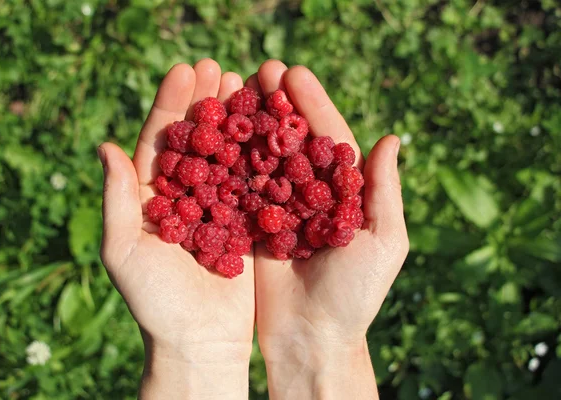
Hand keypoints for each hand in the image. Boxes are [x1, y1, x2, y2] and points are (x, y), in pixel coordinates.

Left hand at [98, 59, 253, 398]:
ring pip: (227, 154)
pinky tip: (271, 126)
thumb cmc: (155, 303)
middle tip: (219, 67)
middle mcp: (187, 195)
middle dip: (206, 102)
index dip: (171, 104)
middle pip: (197, 139)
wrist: (200, 342)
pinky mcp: (246, 222)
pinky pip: (253, 182)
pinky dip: (260, 153)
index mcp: (153, 197)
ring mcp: (218, 206)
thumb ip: (117, 200)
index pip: (161, 141)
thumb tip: (105, 146)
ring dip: (235, 119)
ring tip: (246, 86)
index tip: (184, 69)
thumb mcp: (125, 250)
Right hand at [249, 61, 408, 398]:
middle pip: (292, 139)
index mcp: (343, 191)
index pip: (327, 138)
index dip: (312, 105)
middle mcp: (308, 192)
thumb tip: (392, 138)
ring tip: (237, 86)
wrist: (312, 338)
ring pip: (263, 155)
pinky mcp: (250, 224)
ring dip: (251, 121)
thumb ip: (384, 191)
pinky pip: (240, 186)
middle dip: (279, 103)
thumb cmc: (355, 294)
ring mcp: (277, 206)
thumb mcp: (383, 242)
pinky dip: (230, 158)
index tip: (294, 74)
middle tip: (263, 68)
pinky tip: (218, 130)